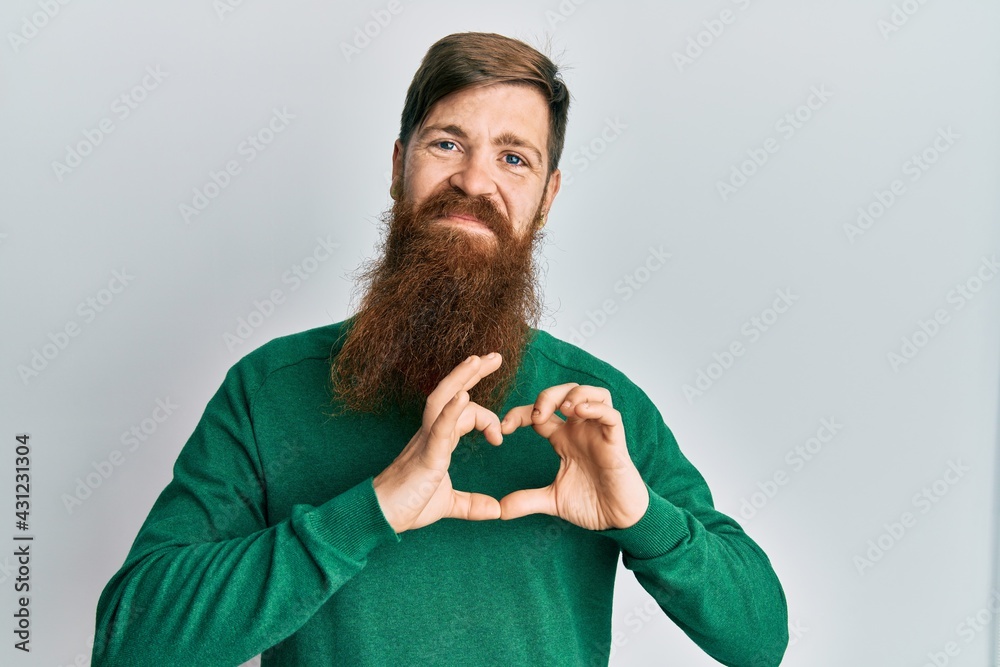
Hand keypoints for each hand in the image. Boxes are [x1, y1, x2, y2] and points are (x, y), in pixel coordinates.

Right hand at [373, 354, 504, 532]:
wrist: (382, 518)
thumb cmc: (408, 506)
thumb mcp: (449, 504)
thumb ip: (472, 504)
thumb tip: (497, 510)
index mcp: (438, 440)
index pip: (463, 411)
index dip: (485, 416)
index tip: (499, 438)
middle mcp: (432, 433)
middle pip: (452, 392)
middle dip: (474, 373)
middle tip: (496, 356)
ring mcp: (427, 441)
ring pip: (442, 399)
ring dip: (461, 377)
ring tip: (479, 359)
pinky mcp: (426, 455)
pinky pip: (438, 427)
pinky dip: (451, 409)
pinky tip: (464, 396)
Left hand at [498, 383, 648, 530]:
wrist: (618, 520)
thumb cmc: (592, 504)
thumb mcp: (552, 500)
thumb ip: (526, 500)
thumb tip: (499, 510)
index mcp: (563, 439)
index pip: (539, 413)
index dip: (519, 413)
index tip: (503, 428)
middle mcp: (580, 430)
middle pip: (564, 394)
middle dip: (546, 397)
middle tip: (535, 416)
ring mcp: (599, 433)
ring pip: (591, 393)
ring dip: (573, 394)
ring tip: (562, 409)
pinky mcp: (616, 441)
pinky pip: (610, 414)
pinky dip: (595, 408)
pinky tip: (580, 412)